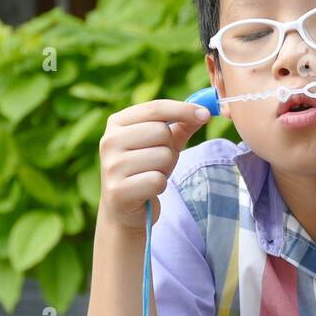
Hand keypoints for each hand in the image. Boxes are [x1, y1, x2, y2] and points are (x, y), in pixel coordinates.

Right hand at [98, 99, 210, 231]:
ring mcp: (111, 166)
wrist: (124, 207)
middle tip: (158, 161)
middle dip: (170, 147)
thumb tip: (204, 112)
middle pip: (161, 132)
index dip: (184, 109)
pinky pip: (157, 180)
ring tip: (151, 174)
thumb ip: (182, 125)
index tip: (206, 114)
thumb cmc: (146, 168)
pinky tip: (148, 189)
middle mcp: (109, 141)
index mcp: (117, 123)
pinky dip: (160, 185)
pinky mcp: (117, 190)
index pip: (155, 108)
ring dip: (165, 168)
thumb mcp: (163, 143)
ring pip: (162, 156)